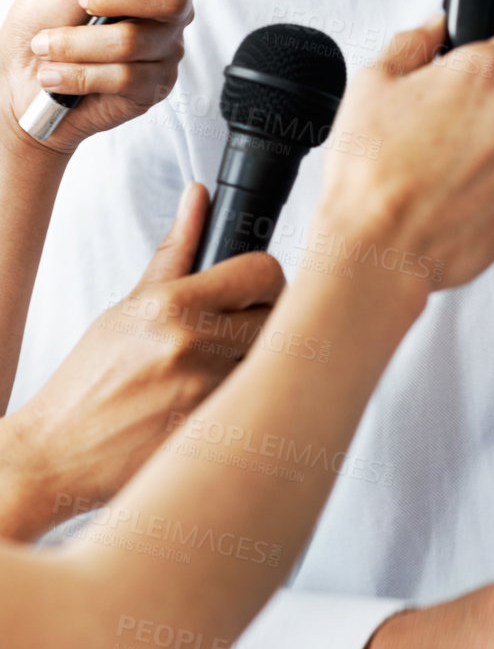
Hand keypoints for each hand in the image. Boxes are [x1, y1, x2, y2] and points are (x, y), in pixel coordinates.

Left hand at [0, 0, 239, 156]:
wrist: (15, 79)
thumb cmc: (47, 18)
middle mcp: (169, 10)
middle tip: (81, 1)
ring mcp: (164, 49)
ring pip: (138, 40)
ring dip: (79, 43)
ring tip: (52, 46)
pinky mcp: (152, 87)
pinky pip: (127, 76)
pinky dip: (80, 73)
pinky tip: (61, 73)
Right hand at [0, 184, 284, 539]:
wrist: (58, 452)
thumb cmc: (91, 379)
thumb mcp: (131, 305)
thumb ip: (176, 250)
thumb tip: (199, 196)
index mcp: (174, 304)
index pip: (263, 271)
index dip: (268, 279)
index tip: (258, 290)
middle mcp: (193, 344)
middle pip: (281, 316)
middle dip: (269, 320)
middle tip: (246, 330)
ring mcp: (206, 391)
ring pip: (273, 362)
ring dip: (261, 362)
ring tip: (227, 369)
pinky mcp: (211, 432)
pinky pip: (256, 404)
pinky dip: (247, 401)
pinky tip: (217, 402)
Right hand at [312, 17, 493, 292]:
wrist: (379, 249)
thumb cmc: (370, 171)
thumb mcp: (371, 86)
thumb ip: (411, 44)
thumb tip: (433, 27)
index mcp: (481, 74)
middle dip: (481, 116)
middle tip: (435, 137)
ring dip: (486, 158)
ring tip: (436, 177)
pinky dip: (489, 194)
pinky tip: (450, 203)